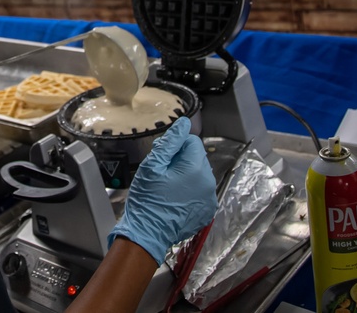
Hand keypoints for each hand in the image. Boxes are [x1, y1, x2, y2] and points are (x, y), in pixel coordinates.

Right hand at [108, 116, 216, 263]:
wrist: (147, 232)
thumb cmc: (147, 200)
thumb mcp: (152, 165)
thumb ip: (170, 142)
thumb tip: (184, 124)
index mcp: (196, 169)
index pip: (193, 142)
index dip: (176, 146)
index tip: (163, 158)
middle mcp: (208, 183)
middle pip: (197, 157)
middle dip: (181, 160)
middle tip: (162, 173)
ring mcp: (209, 198)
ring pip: (199, 173)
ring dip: (186, 175)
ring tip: (167, 187)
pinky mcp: (207, 210)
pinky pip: (201, 190)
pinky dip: (190, 190)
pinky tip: (174, 198)